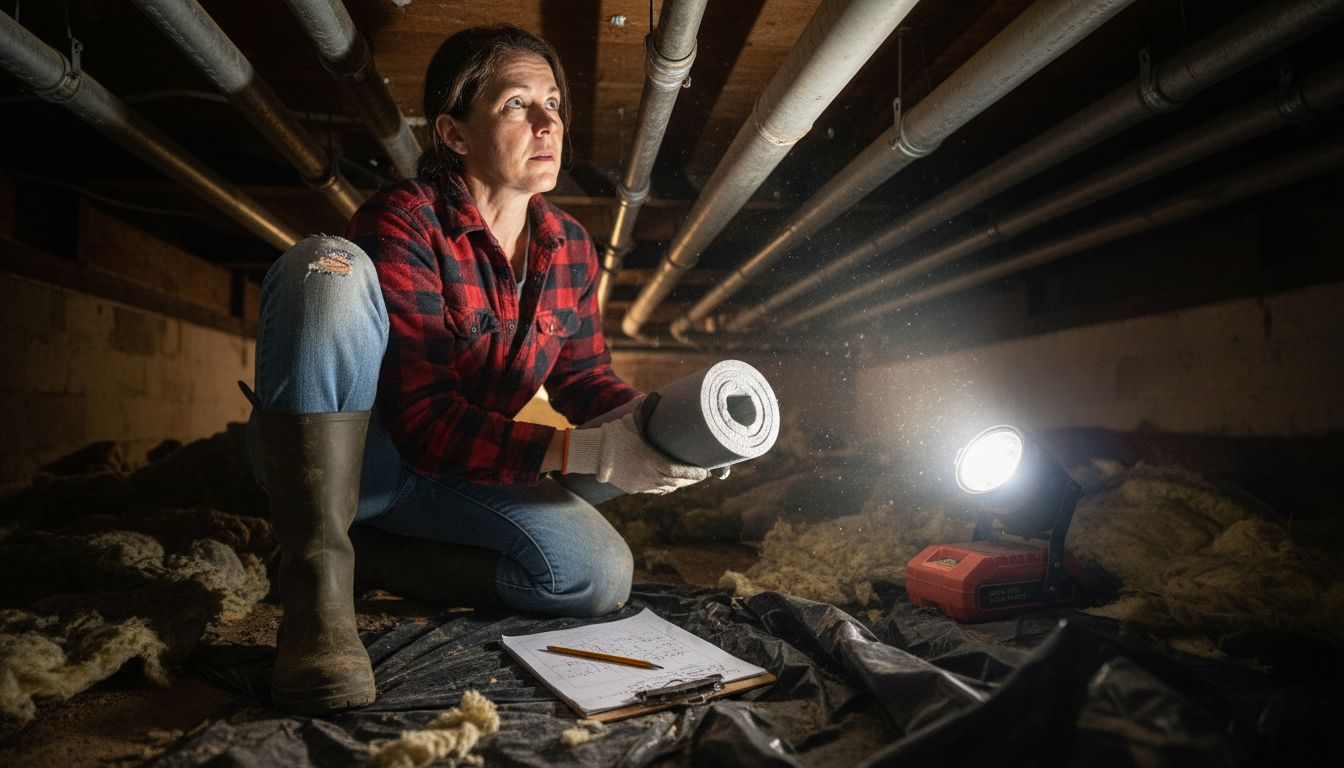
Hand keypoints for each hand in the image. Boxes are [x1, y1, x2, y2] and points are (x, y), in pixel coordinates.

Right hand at [566, 413, 709, 493]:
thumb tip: (657, 394)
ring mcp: (641, 485)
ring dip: (677, 485)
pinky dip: (664, 488)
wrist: (593, 453)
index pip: (680, 472)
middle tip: (700, 474)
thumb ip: (647, 409)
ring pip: (666, 489)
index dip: (694, 474)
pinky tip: (668, 484)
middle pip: (676, 483)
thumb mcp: (633, 421)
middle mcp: (649, 476)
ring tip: (686, 479)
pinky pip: (653, 491)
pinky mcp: (633, 489)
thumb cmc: (614, 435)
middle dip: (690, 480)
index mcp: (653, 461)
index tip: (705, 471)